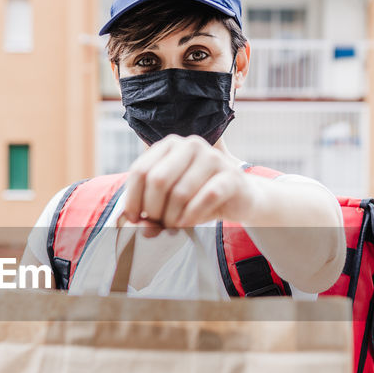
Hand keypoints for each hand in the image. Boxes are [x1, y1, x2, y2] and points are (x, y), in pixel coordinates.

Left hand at [120, 136, 261, 235]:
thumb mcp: (169, 202)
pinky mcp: (231, 175)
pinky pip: (205, 198)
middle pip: (157, 180)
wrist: (240, 197)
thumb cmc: (198, 198)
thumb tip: (138, 227)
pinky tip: (188, 223)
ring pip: (180, 193)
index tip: (134, 218)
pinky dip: (192, 216)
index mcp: (170, 145)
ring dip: (173, 217)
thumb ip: (150, 211)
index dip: (133, 199)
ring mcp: (212, 158)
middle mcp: (190, 145)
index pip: (140, 170)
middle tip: (157, 224)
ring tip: (174, 225)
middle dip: (153, 209)